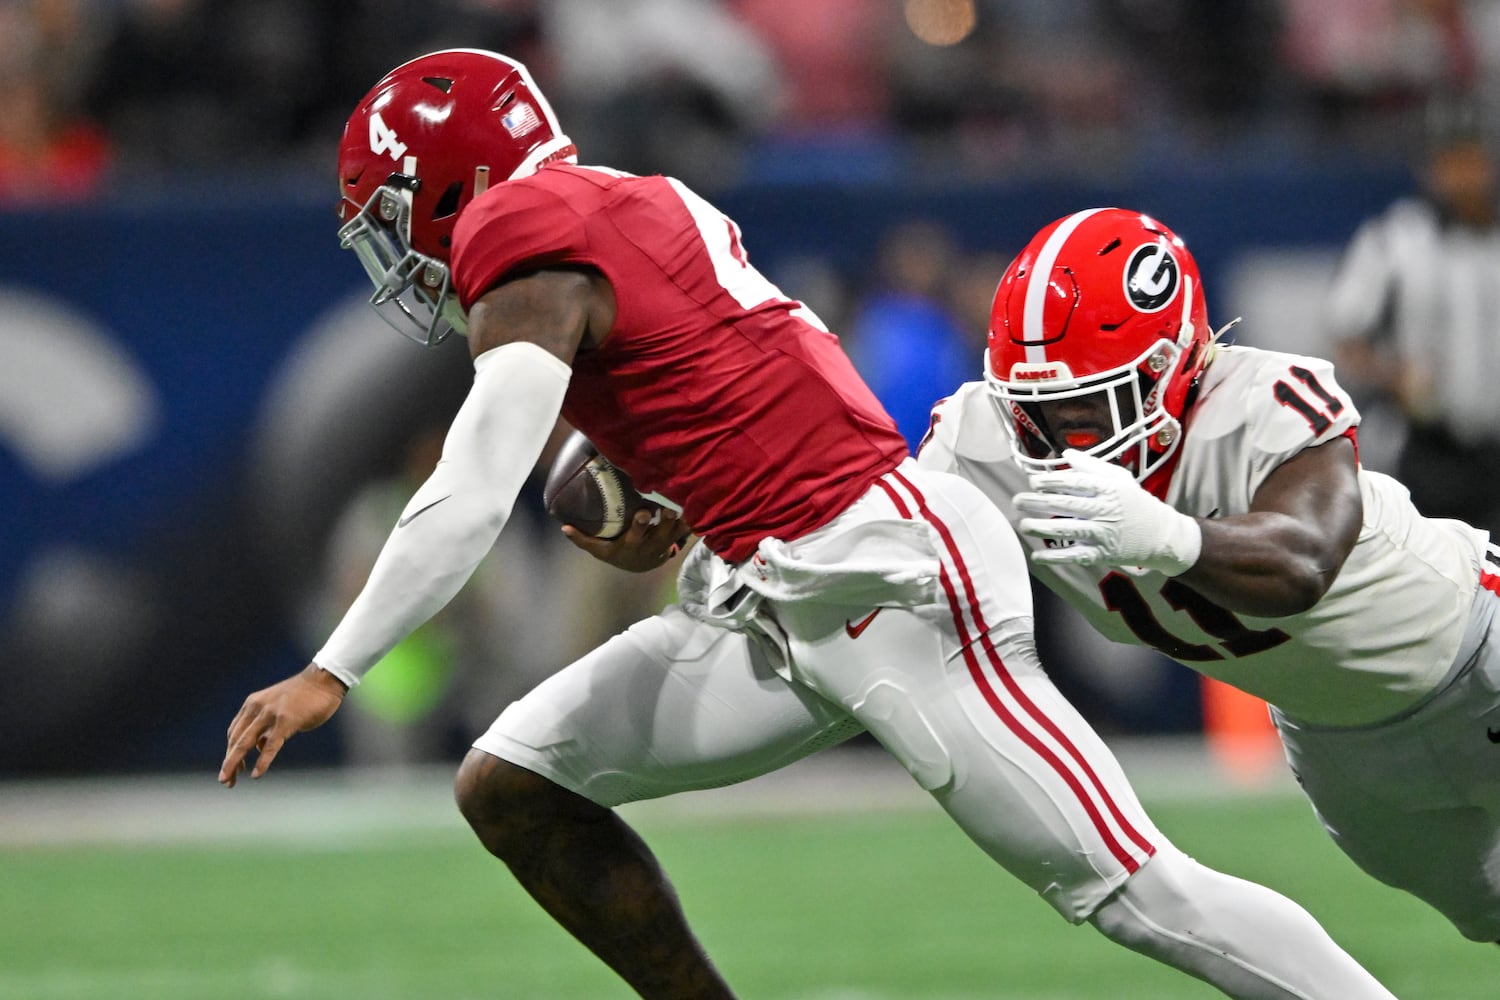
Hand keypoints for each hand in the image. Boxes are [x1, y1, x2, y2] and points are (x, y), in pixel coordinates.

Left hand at [219, 664, 346, 786]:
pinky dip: (262, 761)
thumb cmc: (304, 697)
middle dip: (228, 763)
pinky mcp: (286, 721)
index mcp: (253, 704)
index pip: (235, 733)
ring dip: (235, 764)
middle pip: (235, 740)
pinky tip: (257, 774)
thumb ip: (266, 727)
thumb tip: (259, 747)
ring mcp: (270, 714)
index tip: (231, 769)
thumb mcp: (277, 709)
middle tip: (224, 781)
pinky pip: (270, 745)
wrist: (323, 681)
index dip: (230, 753)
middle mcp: (257, 708)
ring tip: (231, 781)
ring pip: (246, 743)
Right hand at [562, 506, 692, 572]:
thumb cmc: (616, 552)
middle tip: (671, 506)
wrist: (639, 567)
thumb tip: (563, 527)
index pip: (636, 534)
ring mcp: (666, 543)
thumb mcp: (599, 550)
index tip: (643, 511)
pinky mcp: (675, 539)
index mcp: (632, 545)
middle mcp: (651, 545)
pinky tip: (700, 503)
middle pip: (661, 533)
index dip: (640, 524)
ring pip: (678, 531)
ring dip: (683, 519)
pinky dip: (693, 519)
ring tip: (689, 503)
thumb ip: (583, 539)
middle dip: (667, 520)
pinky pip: (686, 530)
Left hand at [1013, 449, 1201, 575]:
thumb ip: (1092, 466)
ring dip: (1041, 528)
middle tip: (1018, 500)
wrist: (1161, 535)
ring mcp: (1103, 533)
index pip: (1076, 483)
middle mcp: (1105, 510)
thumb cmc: (1136, 502)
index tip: (1033, 482)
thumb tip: (1065, 453)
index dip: (1052, 481)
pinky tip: (1037, 555)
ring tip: (1023, 524)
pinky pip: (1075, 555)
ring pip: (1067, 530)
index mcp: (1108, 489)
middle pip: (1066, 505)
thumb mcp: (1120, 478)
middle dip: (1038, 502)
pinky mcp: (1103, 554)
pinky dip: (1055, 557)